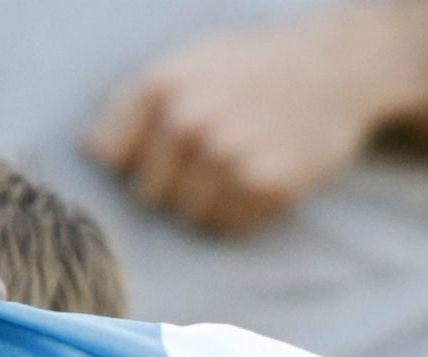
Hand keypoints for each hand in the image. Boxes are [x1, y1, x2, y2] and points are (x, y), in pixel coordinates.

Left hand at [82, 5, 415, 232]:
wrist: (335, 68)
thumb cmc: (257, 65)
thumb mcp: (189, 61)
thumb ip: (136, 101)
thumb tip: (92, 151)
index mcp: (160, 87)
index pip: (110, 156)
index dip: (130, 160)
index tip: (152, 155)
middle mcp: (188, 123)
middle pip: (148, 194)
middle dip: (171, 185)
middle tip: (208, 161)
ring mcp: (228, 157)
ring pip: (189, 216)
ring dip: (208, 203)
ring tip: (236, 169)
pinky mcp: (266, 186)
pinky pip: (232, 224)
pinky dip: (242, 211)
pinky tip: (259, 178)